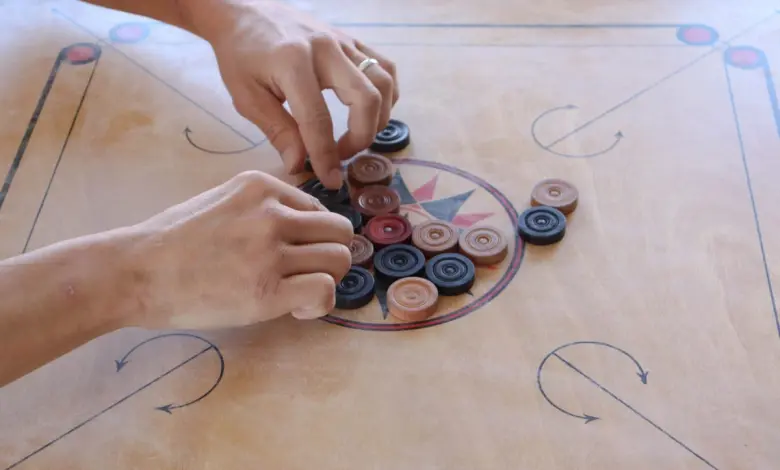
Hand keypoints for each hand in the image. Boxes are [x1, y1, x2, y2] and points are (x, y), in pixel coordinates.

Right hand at [128, 171, 353, 329]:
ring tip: (299, 292)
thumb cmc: (172, 240)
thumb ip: (262, 208)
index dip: (312, 237)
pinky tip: (297, 308)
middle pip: (340, 231)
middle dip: (330, 255)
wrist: (136, 272)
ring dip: (327, 279)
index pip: (319, 209)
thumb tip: (304, 228)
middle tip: (307, 274)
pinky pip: (325, 290)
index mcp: (261, 187)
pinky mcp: (266, 291)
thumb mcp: (221, 201)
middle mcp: (272, 213)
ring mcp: (270, 251)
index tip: (291, 255)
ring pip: (340, 259)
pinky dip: (320, 302)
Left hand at [190, 0, 398, 187]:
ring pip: (383, 82)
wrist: (244, 12)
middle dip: (361, 137)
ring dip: (379, 117)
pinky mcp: (353, 39)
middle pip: (366, 98)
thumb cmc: (241, 56)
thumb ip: (277, 131)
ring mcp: (344, 41)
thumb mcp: (247, 97)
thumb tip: (299, 166)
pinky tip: (371, 111)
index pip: (318, 119)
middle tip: (342, 155)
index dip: (326, 156)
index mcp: (293, 62)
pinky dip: (386, 94)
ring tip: (358, 135)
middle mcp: (326, 48)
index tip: (329, 179)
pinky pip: (385, 67)